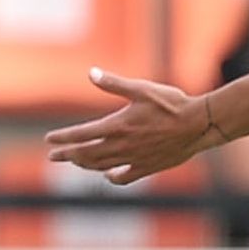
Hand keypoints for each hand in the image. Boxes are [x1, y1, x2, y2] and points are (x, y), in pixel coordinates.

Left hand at [44, 69, 219, 185]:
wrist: (199, 124)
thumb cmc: (171, 103)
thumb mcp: (141, 89)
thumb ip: (114, 83)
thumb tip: (91, 73)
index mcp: (118, 125)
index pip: (81, 134)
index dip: (63, 138)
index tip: (49, 140)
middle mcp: (122, 145)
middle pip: (86, 154)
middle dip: (67, 155)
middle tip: (53, 156)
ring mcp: (134, 159)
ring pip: (101, 166)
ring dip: (84, 164)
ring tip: (76, 161)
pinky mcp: (147, 167)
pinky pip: (124, 177)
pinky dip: (112, 176)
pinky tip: (108, 174)